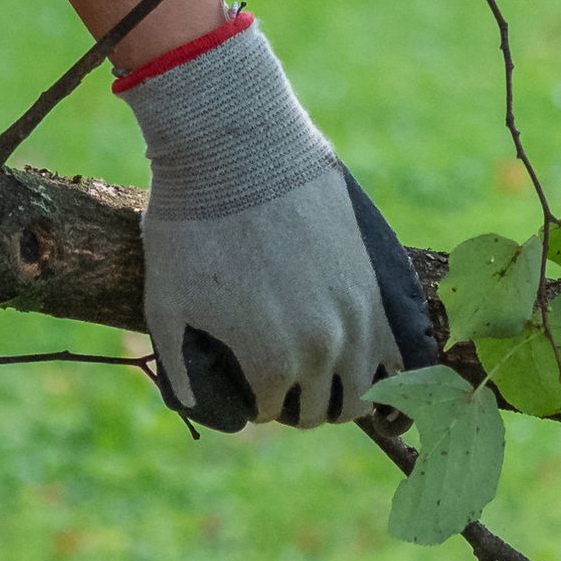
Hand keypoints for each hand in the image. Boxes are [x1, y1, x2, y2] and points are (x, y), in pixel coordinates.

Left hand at [124, 22, 417, 430]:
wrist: (237, 150)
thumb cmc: (191, 226)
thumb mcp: (165, 305)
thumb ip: (181, 369)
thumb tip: (200, 407)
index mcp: (272, 362)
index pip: (271, 410)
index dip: (253, 398)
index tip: (242, 375)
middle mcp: (325, 349)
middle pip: (324, 408)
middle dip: (299, 401)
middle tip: (278, 377)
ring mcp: (359, 315)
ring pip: (368, 388)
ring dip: (344, 391)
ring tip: (322, 372)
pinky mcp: (376, 280)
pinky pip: (394, 346)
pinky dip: (381, 362)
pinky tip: (361, 353)